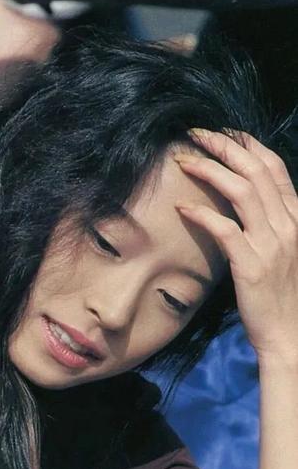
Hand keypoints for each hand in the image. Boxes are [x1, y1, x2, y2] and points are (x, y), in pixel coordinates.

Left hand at [175, 130, 297, 364]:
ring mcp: (271, 244)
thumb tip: (247, 204)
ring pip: (241, 191)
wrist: (290, 335)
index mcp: (297, 218)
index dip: (248, 145)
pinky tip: (182, 207)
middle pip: (255, 170)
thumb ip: (271, 225)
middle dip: (224, 146)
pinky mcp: (251, 265)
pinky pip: (224, 229)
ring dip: (210, 169)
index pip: (274, 168)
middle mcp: (288, 225)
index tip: (223, 133)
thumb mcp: (285, 252)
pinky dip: (202, 214)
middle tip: (196, 134)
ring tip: (184, 161)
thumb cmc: (281, 296)